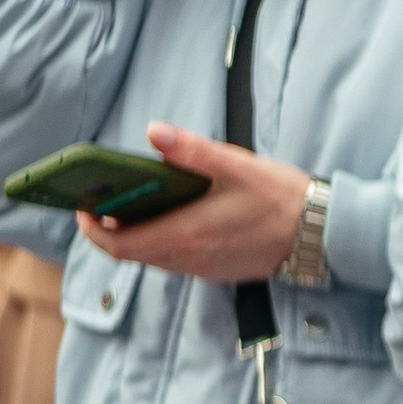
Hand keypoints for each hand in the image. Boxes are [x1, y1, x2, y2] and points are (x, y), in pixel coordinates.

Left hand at [79, 126, 308, 282]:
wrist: (320, 233)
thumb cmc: (280, 198)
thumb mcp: (235, 165)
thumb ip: (190, 151)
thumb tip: (153, 132)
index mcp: (185, 234)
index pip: (118, 245)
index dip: (92, 228)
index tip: (82, 206)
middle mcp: (188, 259)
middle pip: (131, 253)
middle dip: (112, 228)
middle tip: (106, 199)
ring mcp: (202, 269)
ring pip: (154, 256)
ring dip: (138, 234)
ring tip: (139, 202)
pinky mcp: (216, 270)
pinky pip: (176, 259)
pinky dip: (163, 239)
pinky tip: (177, 214)